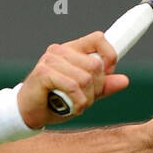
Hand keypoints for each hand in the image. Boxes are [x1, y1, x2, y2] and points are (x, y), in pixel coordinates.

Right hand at [16, 31, 130, 128]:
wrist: (28, 114)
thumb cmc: (53, 102)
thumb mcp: (84, 94)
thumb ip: (102, 86)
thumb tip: (124, 80)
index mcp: (71, 50)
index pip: (98, 39)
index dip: (109, 56)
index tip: (107, 74)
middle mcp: (60, 51)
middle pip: (95, 65)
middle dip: (96, 88)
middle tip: (85, 100)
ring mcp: (51, 60)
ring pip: (86, 78)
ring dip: (86, 98)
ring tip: (76, 105)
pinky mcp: (44, 72)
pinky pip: (73, 86)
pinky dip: (77, 102)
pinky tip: (72, 108)